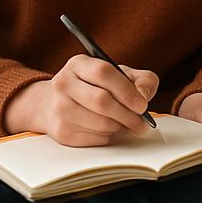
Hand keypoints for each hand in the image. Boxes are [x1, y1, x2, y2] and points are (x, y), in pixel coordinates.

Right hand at [4, 55, 157, 145]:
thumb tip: (143, 95)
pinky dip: (109, 136)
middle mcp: (64, 84)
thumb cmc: (96, 87)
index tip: (142, 105)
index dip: (126, 90)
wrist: (57, 104)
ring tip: (128, 124)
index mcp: (78, 64)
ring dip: (120, 127)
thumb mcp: (120, 74)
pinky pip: (94, 138)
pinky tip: (111, 129)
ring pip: (100, 123)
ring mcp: (60, 108)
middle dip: (128, 114)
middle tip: (142, 121)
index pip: (104, 73)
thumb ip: (142, 79)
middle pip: (101, 101)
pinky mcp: (61, 132)